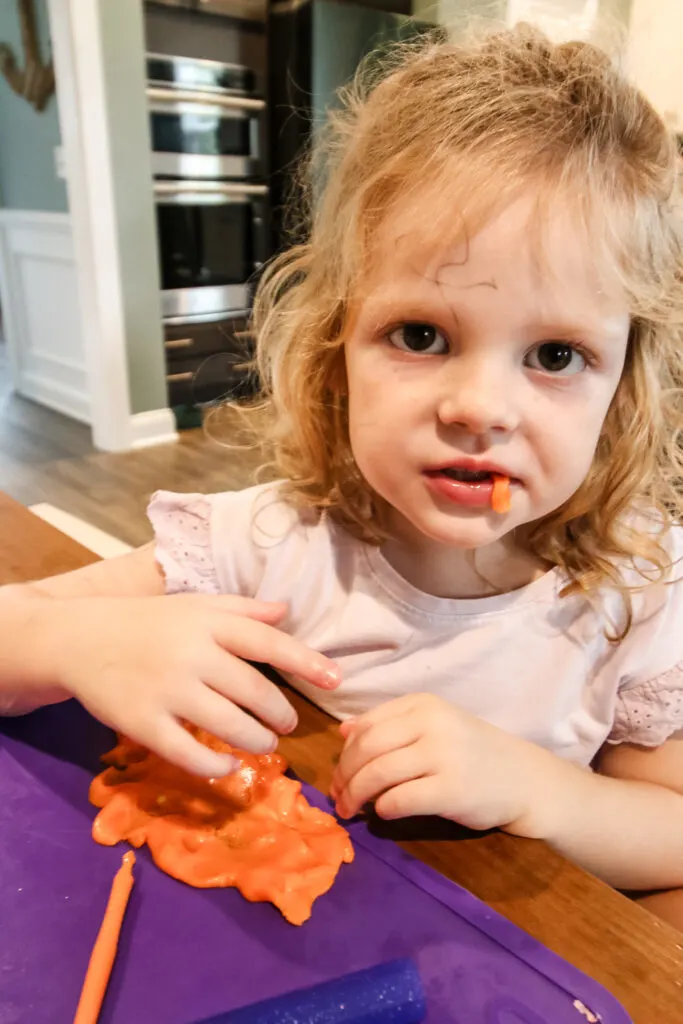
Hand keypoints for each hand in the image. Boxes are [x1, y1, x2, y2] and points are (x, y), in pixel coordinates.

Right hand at [36, 594, 339, 776]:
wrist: (79, 640)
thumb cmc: (148, 622)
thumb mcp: (194, 606)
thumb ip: (241, 609)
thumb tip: (287, 611)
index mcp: (207, 623)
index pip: (267, 642)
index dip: (306, 661)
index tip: (336, 678)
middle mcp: (191, 654)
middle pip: (254, 691)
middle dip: (280, 714)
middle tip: (287, 724)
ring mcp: (167, 690)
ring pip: (229, 726)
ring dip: (257, 741)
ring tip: (265, 744)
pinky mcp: (142, 723)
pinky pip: (189, 753)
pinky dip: (216, 766)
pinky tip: (228, 766)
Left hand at [330, 694, 558, 835]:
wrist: (524, 779)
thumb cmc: (473, 753)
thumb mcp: (433, 727)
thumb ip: (390, 726)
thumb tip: (344, 731)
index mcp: (423, 705)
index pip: (366, 725)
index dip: (345, 753)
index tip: (339, 774)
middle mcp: (432, 723)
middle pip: (367, 748)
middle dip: (344, 776)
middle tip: (338, 797)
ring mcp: (443, 755)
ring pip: (378, 773)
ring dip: (355, 795)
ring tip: (349, 810)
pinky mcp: (451, 789)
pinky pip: (399, 800)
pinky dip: (382, 808)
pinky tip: (382, 813)